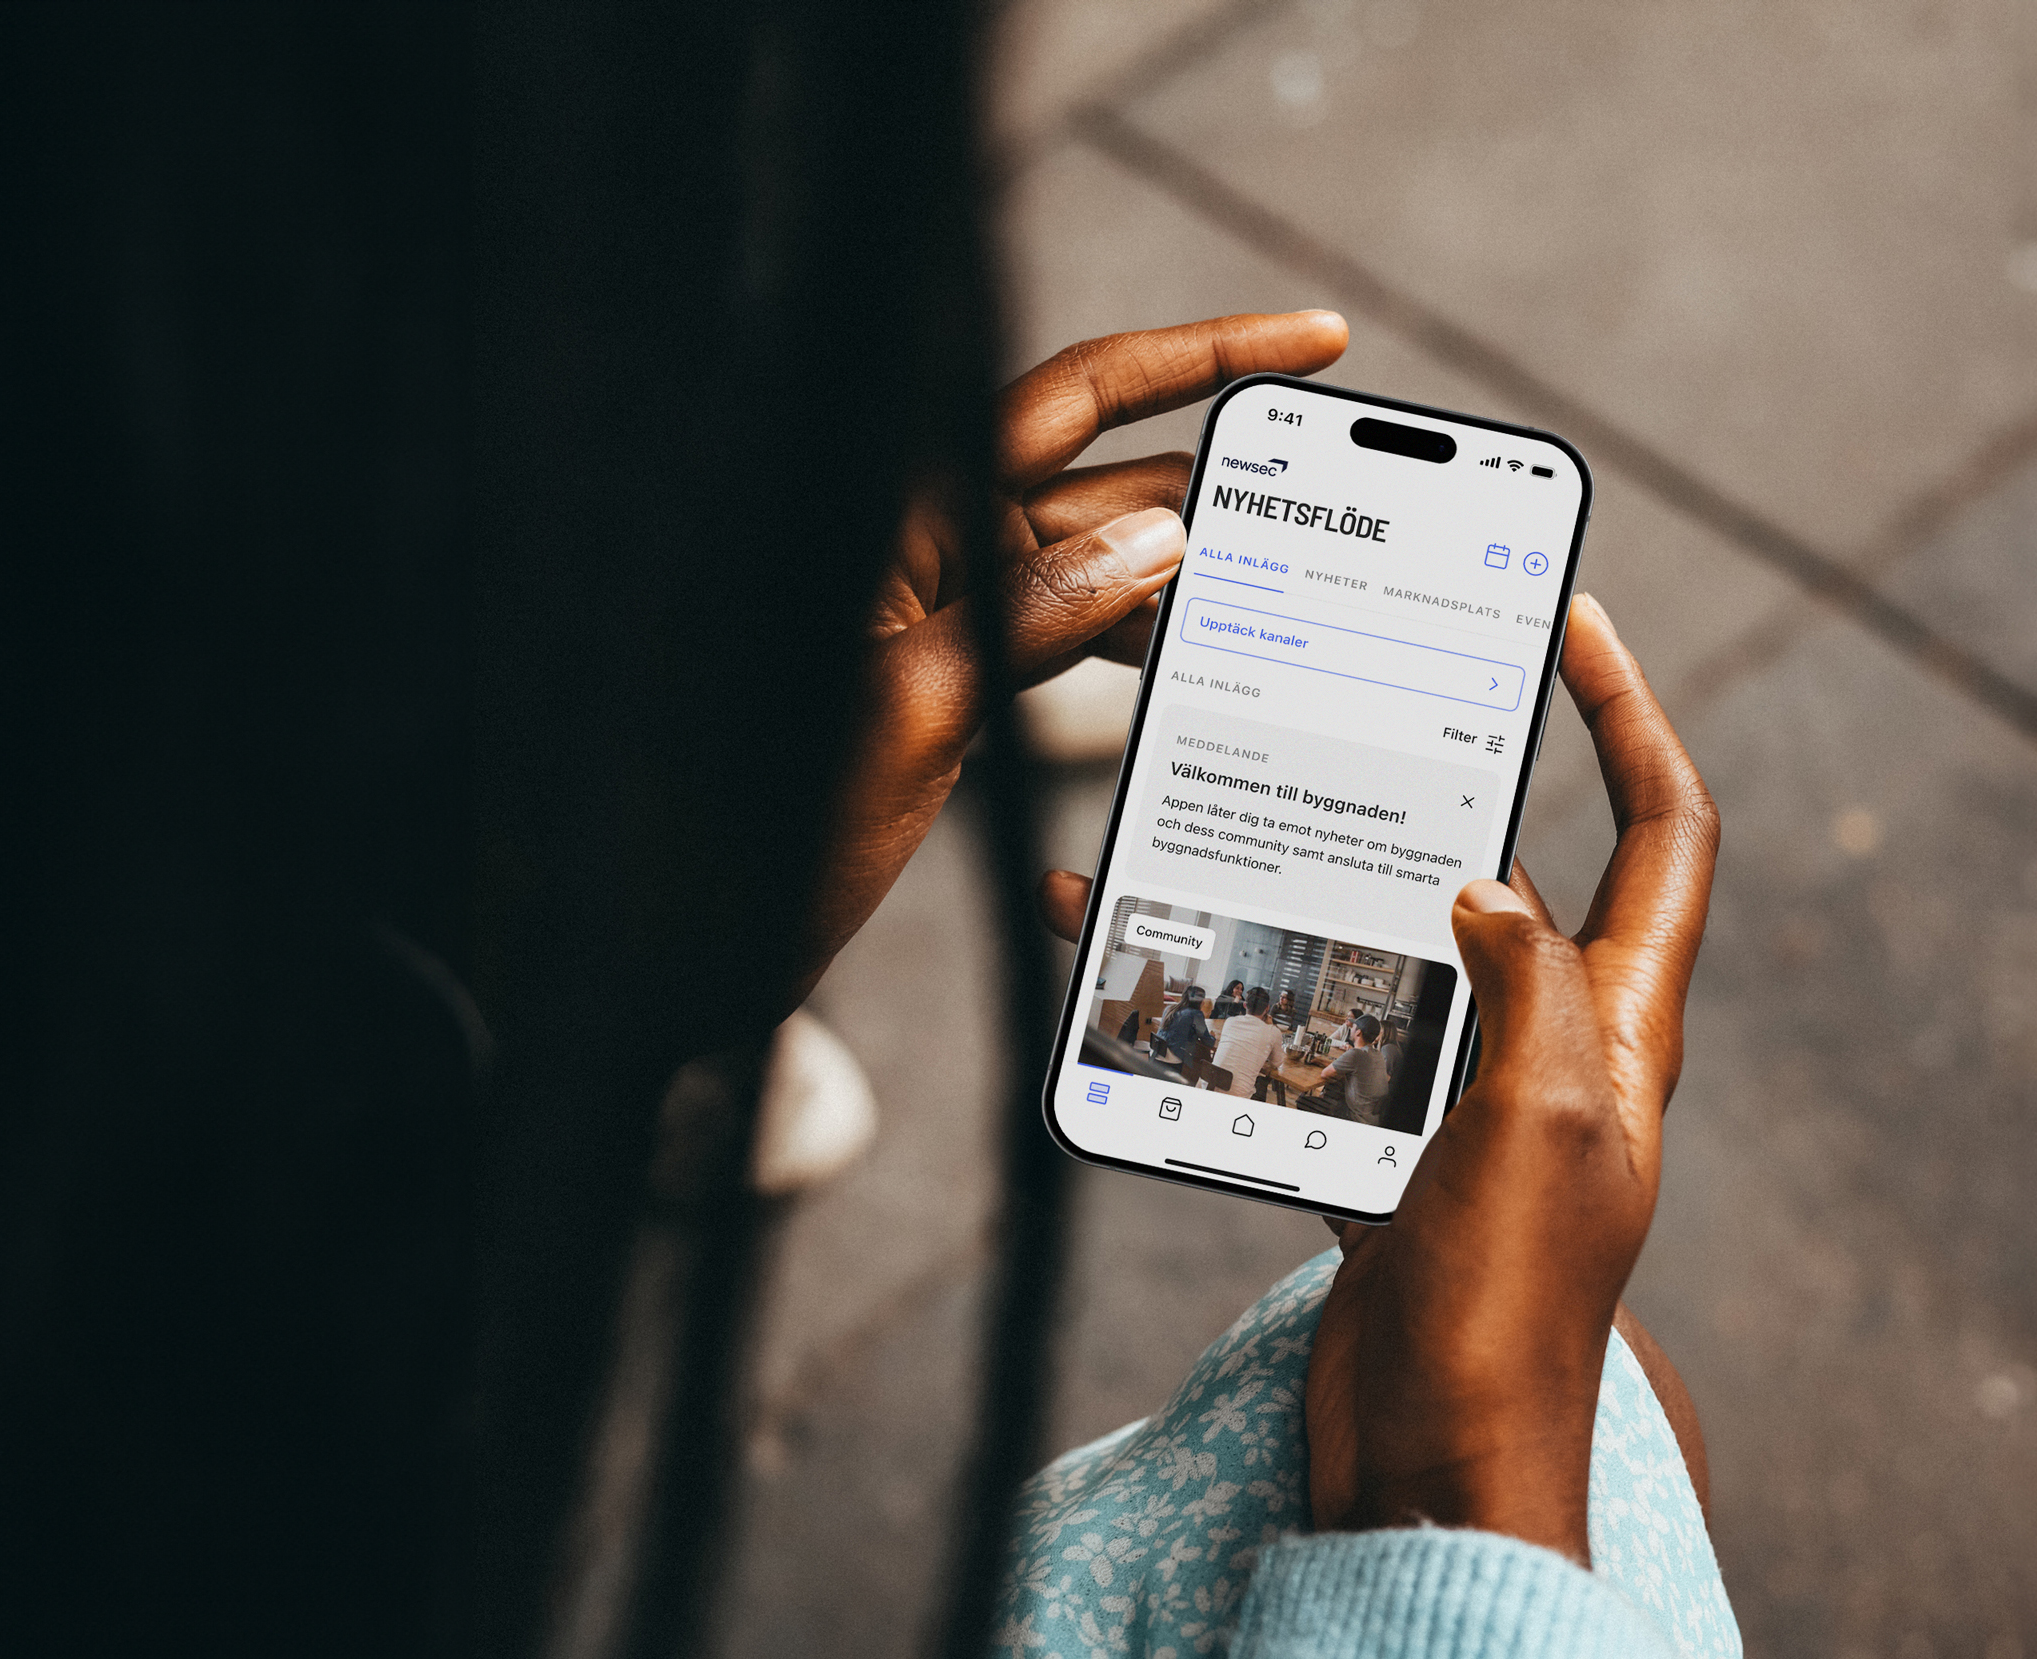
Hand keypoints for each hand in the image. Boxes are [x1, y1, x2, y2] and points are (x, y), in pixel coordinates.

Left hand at [798, 311, 1345, 992]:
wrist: (698, 936)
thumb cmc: (765, 819)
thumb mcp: (915, 708)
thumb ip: (1033, 614)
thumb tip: (1162, 539)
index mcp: (910, 515)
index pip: (1076, 398)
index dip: (1203, 357)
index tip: (1310, 344)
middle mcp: (933, 546)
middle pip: (1107, 484)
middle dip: (1220, 492)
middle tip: (1338, 515)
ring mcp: (949, 615)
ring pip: (1100, 568)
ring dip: (1188, 581)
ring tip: (1290, 602)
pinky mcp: (958, 680)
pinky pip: (1069, 635)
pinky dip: (1138, 647)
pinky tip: (1199, 670)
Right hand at [1030, 597, 1716, 1557]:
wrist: (1434, 1465)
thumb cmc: (1509, 1310)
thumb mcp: (1543, 1115)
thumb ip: (1528, 978)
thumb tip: (1484, 878)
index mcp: (1623, 1025)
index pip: (1663, 831)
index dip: (1632, 715)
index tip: (1577, 619)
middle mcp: (1556, 1046)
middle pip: (1523, 870)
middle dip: (1451, 781)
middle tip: (1367, 696)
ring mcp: (1468, 1098)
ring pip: (1404, 949)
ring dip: (1329, 885)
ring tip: (1240, 811)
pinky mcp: (1390, 1148)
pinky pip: (1325, 1039)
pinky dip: (1256, 994)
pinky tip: (1167, 955)